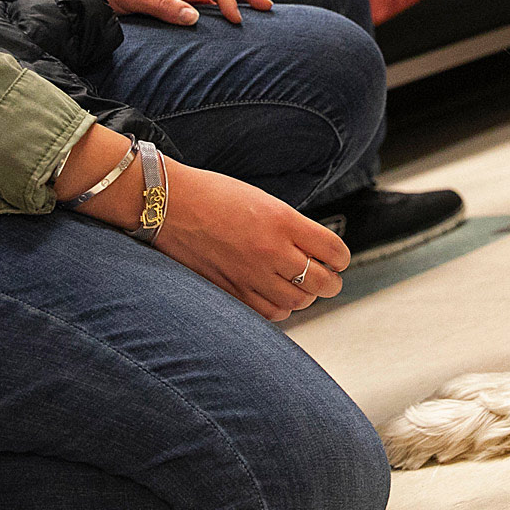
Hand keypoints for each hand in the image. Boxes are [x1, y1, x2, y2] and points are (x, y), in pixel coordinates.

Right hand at [157, 161, 350, 319]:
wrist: (168, 203)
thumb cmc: (213, 195)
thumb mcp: (263, 201)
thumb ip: (290, 227)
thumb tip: (316, 251)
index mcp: (283, 220)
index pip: (334, 251)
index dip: (340, 258)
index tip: (336, 258)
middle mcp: (271, 250)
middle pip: (323, 282)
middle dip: (330, 281)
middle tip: (326, 276)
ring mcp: (250, 274)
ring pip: (298, 302)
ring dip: (305, 296)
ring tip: (299, 286)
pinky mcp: (231, 291)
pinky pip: (269, 313)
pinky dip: (279, 309)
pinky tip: (275, 296)